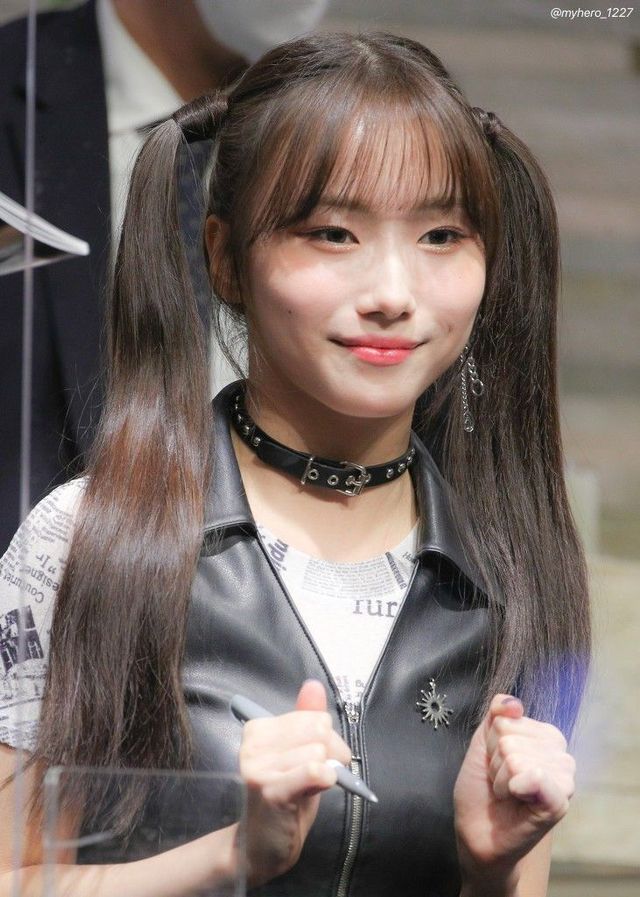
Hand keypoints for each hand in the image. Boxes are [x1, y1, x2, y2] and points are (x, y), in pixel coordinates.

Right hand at [238, 680, 350, 886]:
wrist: (261, 846)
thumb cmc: (285, 798)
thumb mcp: (299, 754)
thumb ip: (307, 719)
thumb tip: (313, 685)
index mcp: (258, 729)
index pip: (313, 716)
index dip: (328, 739)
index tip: (319, 759)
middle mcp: (253, 743)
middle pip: (319, 729)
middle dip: (331, 753)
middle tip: (319, 774)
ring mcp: (258, 766)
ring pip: (318, 751)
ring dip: (325, 772)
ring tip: (308, 788)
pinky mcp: (269, 790)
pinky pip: (313, 770)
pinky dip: (325, 779)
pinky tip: (314, 790)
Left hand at [453, 695, 574, 888]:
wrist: (477, 831)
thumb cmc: (482, 788)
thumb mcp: (483, 742)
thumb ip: (497, 713)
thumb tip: (513, 703)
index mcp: (546, 736)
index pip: (507, 717)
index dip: (490, 741)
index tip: (496, 763)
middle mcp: (561, 755)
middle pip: (509, 736)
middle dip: (494, 761)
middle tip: (501, 782)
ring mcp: (563, 780)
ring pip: (516, 756)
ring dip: (500, 778)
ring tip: (507, 794)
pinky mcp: (558, 803)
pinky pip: (536, 776)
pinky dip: (515, 786)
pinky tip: (516, 799)